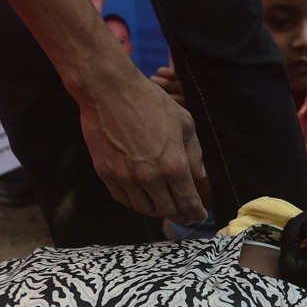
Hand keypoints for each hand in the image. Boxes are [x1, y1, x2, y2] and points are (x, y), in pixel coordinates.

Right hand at [79, 73, 207, 224]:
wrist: (109, 90)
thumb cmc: (150, 102)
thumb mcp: (184, 123)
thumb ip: (194, 154)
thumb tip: (199, 177)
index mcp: (173, 165)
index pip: (188, 202)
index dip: (196, 213)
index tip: (199, 216)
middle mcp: (149, 176)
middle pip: (167, 210)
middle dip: (180, 216)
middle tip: (185, 215)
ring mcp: (125, 177)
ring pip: (144, 209)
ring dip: (157, 211)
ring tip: (164, 206)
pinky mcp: (106, 173)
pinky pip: (122, 198)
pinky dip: (135, 202)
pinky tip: (142, 196)